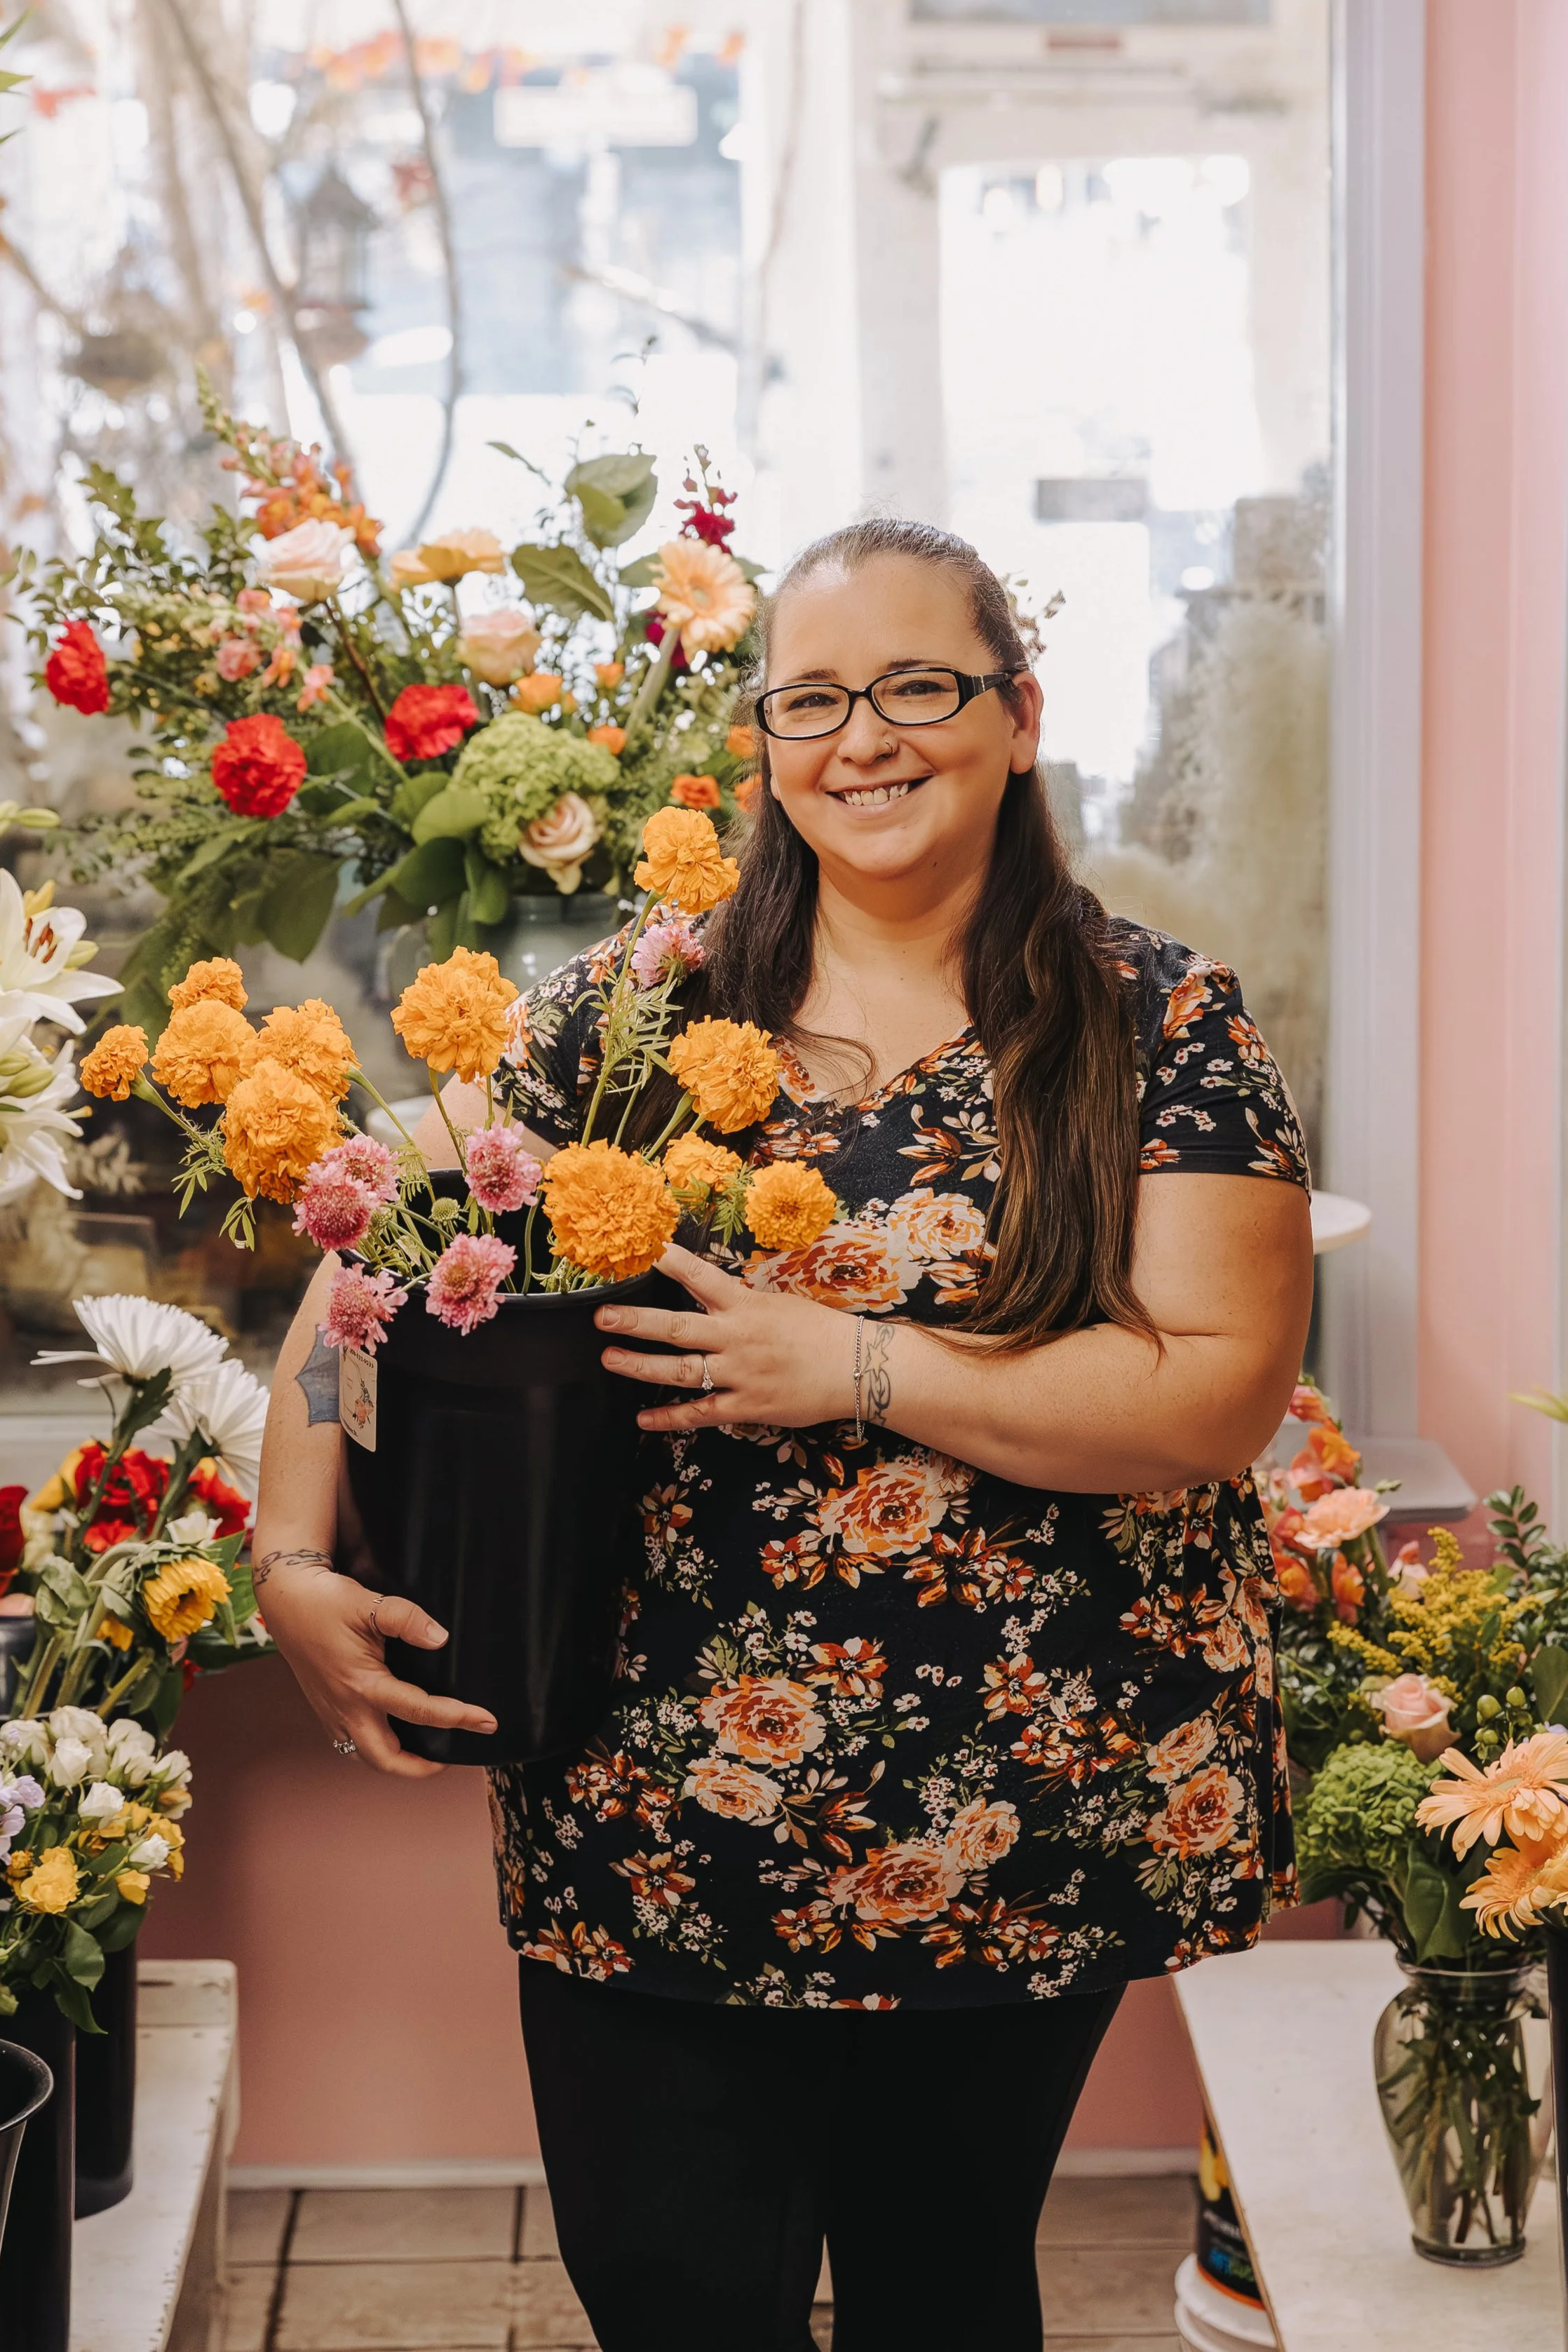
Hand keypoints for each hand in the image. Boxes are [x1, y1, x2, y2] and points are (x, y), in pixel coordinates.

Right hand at [257, 1559, 497, 1777]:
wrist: (286, 1600)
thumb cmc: (327, 1601)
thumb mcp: (370, 1604)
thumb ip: (408, 1619)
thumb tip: (440, 1639)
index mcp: (361, 1685)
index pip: (418, 1710)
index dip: (457, 1717)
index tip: (486, 1721)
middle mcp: (345, 1707)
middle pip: (386, 1759)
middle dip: (421, 1767)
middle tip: (451, 1756)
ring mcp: (332, 1712)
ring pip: (365, 1756)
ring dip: (396, 1761)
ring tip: (425, 1753)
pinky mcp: (325, 1708)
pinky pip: (351, 1744)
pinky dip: (375, 1748)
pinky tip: (392, 1734)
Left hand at [597, 1243, 855, 1432]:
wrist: (857, 1368)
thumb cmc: (820, 1332)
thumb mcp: (779, 1304)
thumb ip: (741, 1302)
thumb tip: (709, 1294)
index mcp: (746, 1306)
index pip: (700, 1277)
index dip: (669, 1262)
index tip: (642, 1251)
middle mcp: (737, 1337)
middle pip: (677, 1327)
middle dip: (636, 1321)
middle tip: (602, 1317)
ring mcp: (739, 1374)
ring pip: (680, 1371)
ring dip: (641, 1365)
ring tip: (610, 1358)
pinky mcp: (747, 1406)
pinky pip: (701, 1413)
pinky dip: (670, 1417)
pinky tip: (644, 1418)